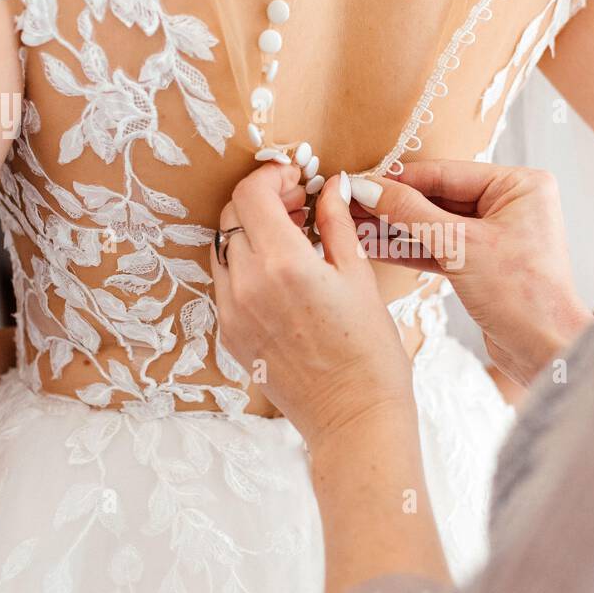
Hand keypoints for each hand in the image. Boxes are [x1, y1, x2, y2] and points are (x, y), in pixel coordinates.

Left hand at [210, 164, 414, 444]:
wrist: (353, 416)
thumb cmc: (369, 352)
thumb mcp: (359, 276)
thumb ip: (336, 223)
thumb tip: (331, 187)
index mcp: (283, 264)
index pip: (252, 193)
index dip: (272, 176)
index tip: (296, 179)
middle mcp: (247, 285)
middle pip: (232, 214)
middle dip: (262, 198)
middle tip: (297, 204)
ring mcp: (232, 311)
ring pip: (224, 247)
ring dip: (251, 231)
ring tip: (290, 238)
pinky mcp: (229, 334)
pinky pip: (226, 281)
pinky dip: (246, 264)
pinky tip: (281, 273)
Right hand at [347, 160, 592, 385]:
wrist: (545, 351)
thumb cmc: (521, 294)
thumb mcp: (460, 246)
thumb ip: (411, 214)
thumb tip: (369, 189)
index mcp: (519, 185)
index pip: (446, 173)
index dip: (399, 180)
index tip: (359, 181)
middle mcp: (510, 205)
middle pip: (438, 197)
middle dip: (392, 204)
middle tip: (349, 203)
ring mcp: (496, 235)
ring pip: (434, 225)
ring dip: (394, 227)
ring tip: (351, 223)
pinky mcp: (482, 264)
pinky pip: (439, 249)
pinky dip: (408, 249)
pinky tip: (372, 245)